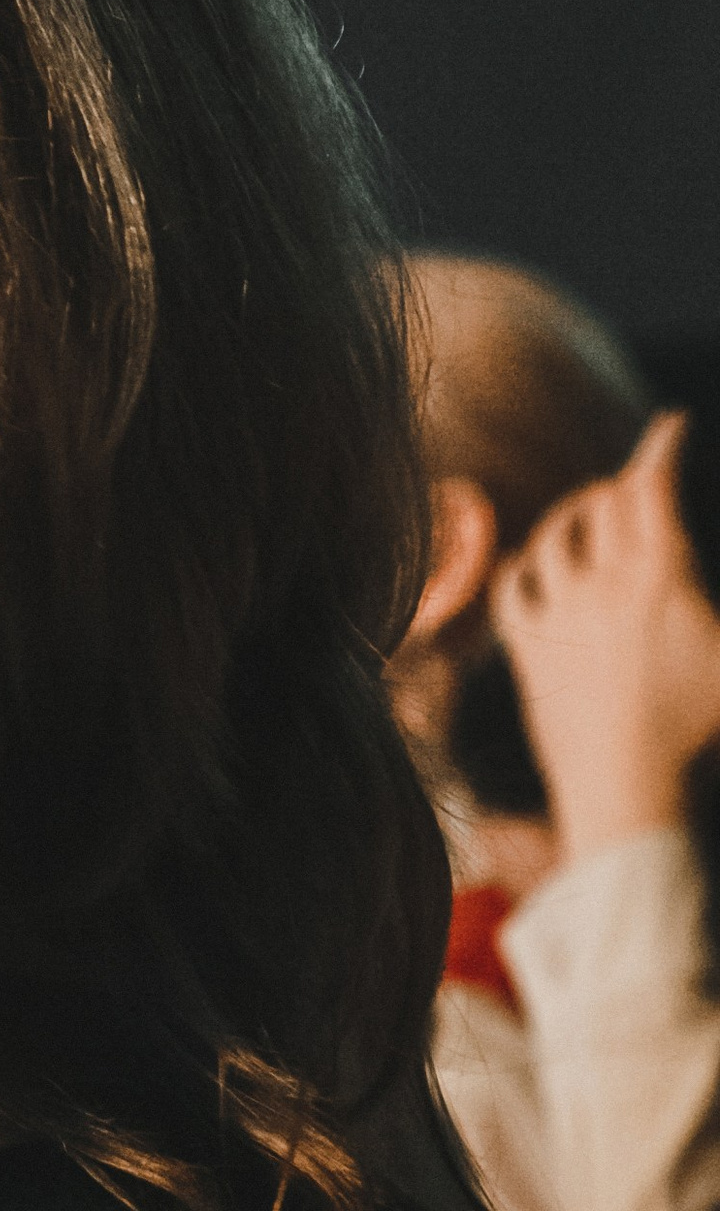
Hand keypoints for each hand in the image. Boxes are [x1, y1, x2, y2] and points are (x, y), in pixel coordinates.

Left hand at [494, 412, 719, 858]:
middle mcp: (603, 583)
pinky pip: (511, 586)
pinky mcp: (526, 647)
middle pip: (602, 504)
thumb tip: (699, 591)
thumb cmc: (694, 729)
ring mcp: (558, 614)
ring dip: (572, 519)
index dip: (660, 449)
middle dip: (621, 488)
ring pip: (552, 537)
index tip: (669, 426)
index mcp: (660, 576)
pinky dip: (521, 567)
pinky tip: (530, 565)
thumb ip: (712, 605)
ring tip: (586, 520)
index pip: (651, 489)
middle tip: (634, 490)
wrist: (625, 784)